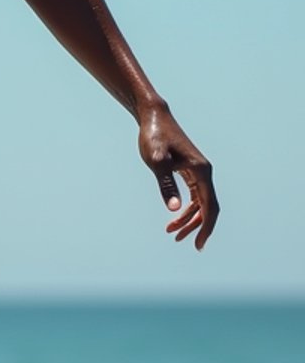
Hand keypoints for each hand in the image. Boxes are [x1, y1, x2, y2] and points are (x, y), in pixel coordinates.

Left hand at [138, 104, 218, 249]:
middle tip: (180, 241)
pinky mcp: (190, 170)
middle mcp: (205, 172)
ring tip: (170, 232)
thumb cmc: (154, 137)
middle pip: (208, 207)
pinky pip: (194, 195)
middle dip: (197, 227)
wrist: (153, 118)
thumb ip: (166, 185)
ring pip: (200, 203)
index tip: (198, 245)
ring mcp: (198, 171)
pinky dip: (186, 209)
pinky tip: (173, 217)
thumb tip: (175, 210)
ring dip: (189, 220)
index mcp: (201, 171)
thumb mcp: (157, 162)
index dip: (206, 227)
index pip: (209, 206)